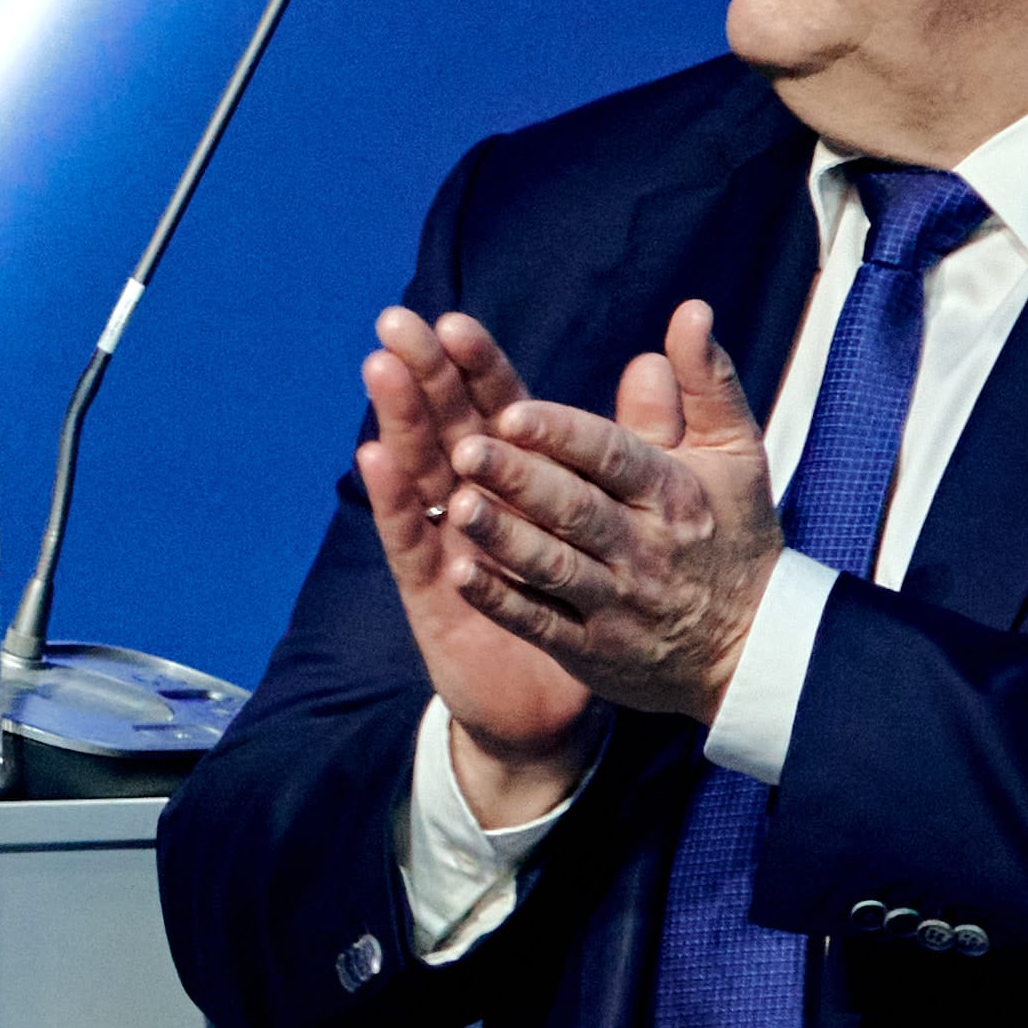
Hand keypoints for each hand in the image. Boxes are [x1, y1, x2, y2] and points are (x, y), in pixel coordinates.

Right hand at [361, 306, 603, 818]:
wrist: (551, 707)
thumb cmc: (582, 605)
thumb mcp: (624, 519)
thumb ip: (637, 440)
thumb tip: (652, 360)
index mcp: (522, 480)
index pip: (495, 408)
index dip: (477, 366)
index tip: (456, 321)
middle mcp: (476, 504)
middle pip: (447, 426)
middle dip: (423, 374)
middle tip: (397, 323)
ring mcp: (448, 545)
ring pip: (422, 472)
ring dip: (400, 421)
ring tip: (382, 370)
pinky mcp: (432, 593)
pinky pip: (413, 544)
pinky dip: (397, 504)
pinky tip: (376, 460)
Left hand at [442, 301, 783, 721]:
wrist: (754, 648)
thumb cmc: (733, 535)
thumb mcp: (735, 454)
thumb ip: (707, 383)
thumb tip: (691, 311)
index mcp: (673, 492)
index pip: (613, 456)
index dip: (563, 434)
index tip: (512, 410)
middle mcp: (644, 547)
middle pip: (575, 509)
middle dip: (520, 479)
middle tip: (463, 449)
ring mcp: (617, 602)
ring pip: (553, 566)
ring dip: (503, 538)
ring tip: (454, 506)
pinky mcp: (593, 650)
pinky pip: (543, 624)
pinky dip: (503, 602)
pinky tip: (459, 574)